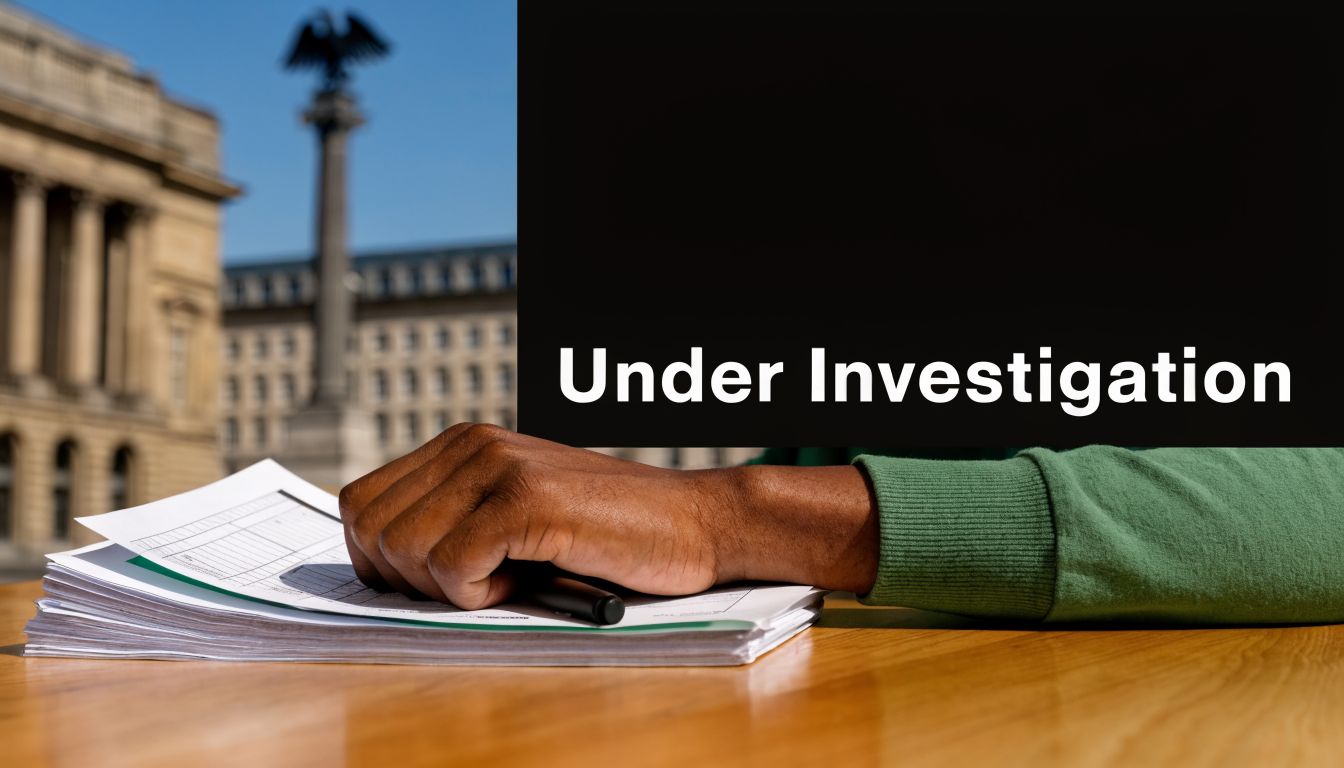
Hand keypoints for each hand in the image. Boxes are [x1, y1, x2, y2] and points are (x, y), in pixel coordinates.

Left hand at [339, 424, 878, 608]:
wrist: (695, 523)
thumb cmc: (606, 536)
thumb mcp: (513, 517)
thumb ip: (451, 521)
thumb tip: (374, 565)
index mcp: (461, 444)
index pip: (360, 504)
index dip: (382, 560)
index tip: (436, 581)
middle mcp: (472, 444)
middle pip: (370, 529)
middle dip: (410, 580)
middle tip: (476, 584)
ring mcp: (498, 466)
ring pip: (403, 550)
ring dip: (448, 587)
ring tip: (508, 578)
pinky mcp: (528, 500)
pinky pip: (453, 567)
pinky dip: (478, 595)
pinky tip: (524, 580)